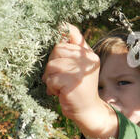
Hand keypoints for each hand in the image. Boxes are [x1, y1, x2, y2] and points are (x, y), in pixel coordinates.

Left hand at [42, 23, 116, 138]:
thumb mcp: (77, 67)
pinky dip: (52, 87)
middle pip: (57, 49)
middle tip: (57, 77)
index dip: (61, 30)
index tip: (54, 29)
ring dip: (50, 78)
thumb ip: (72, 50)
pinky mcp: (73, 82)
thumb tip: (61, 28)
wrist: (87, 110)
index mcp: (89, 53)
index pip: (71, 33)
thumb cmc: (78, 88)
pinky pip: (52, 79)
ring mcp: (81, 70)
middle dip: (52, 64)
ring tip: (59, 86)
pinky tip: (60, 93)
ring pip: (52, 65)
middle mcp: (87, 59)